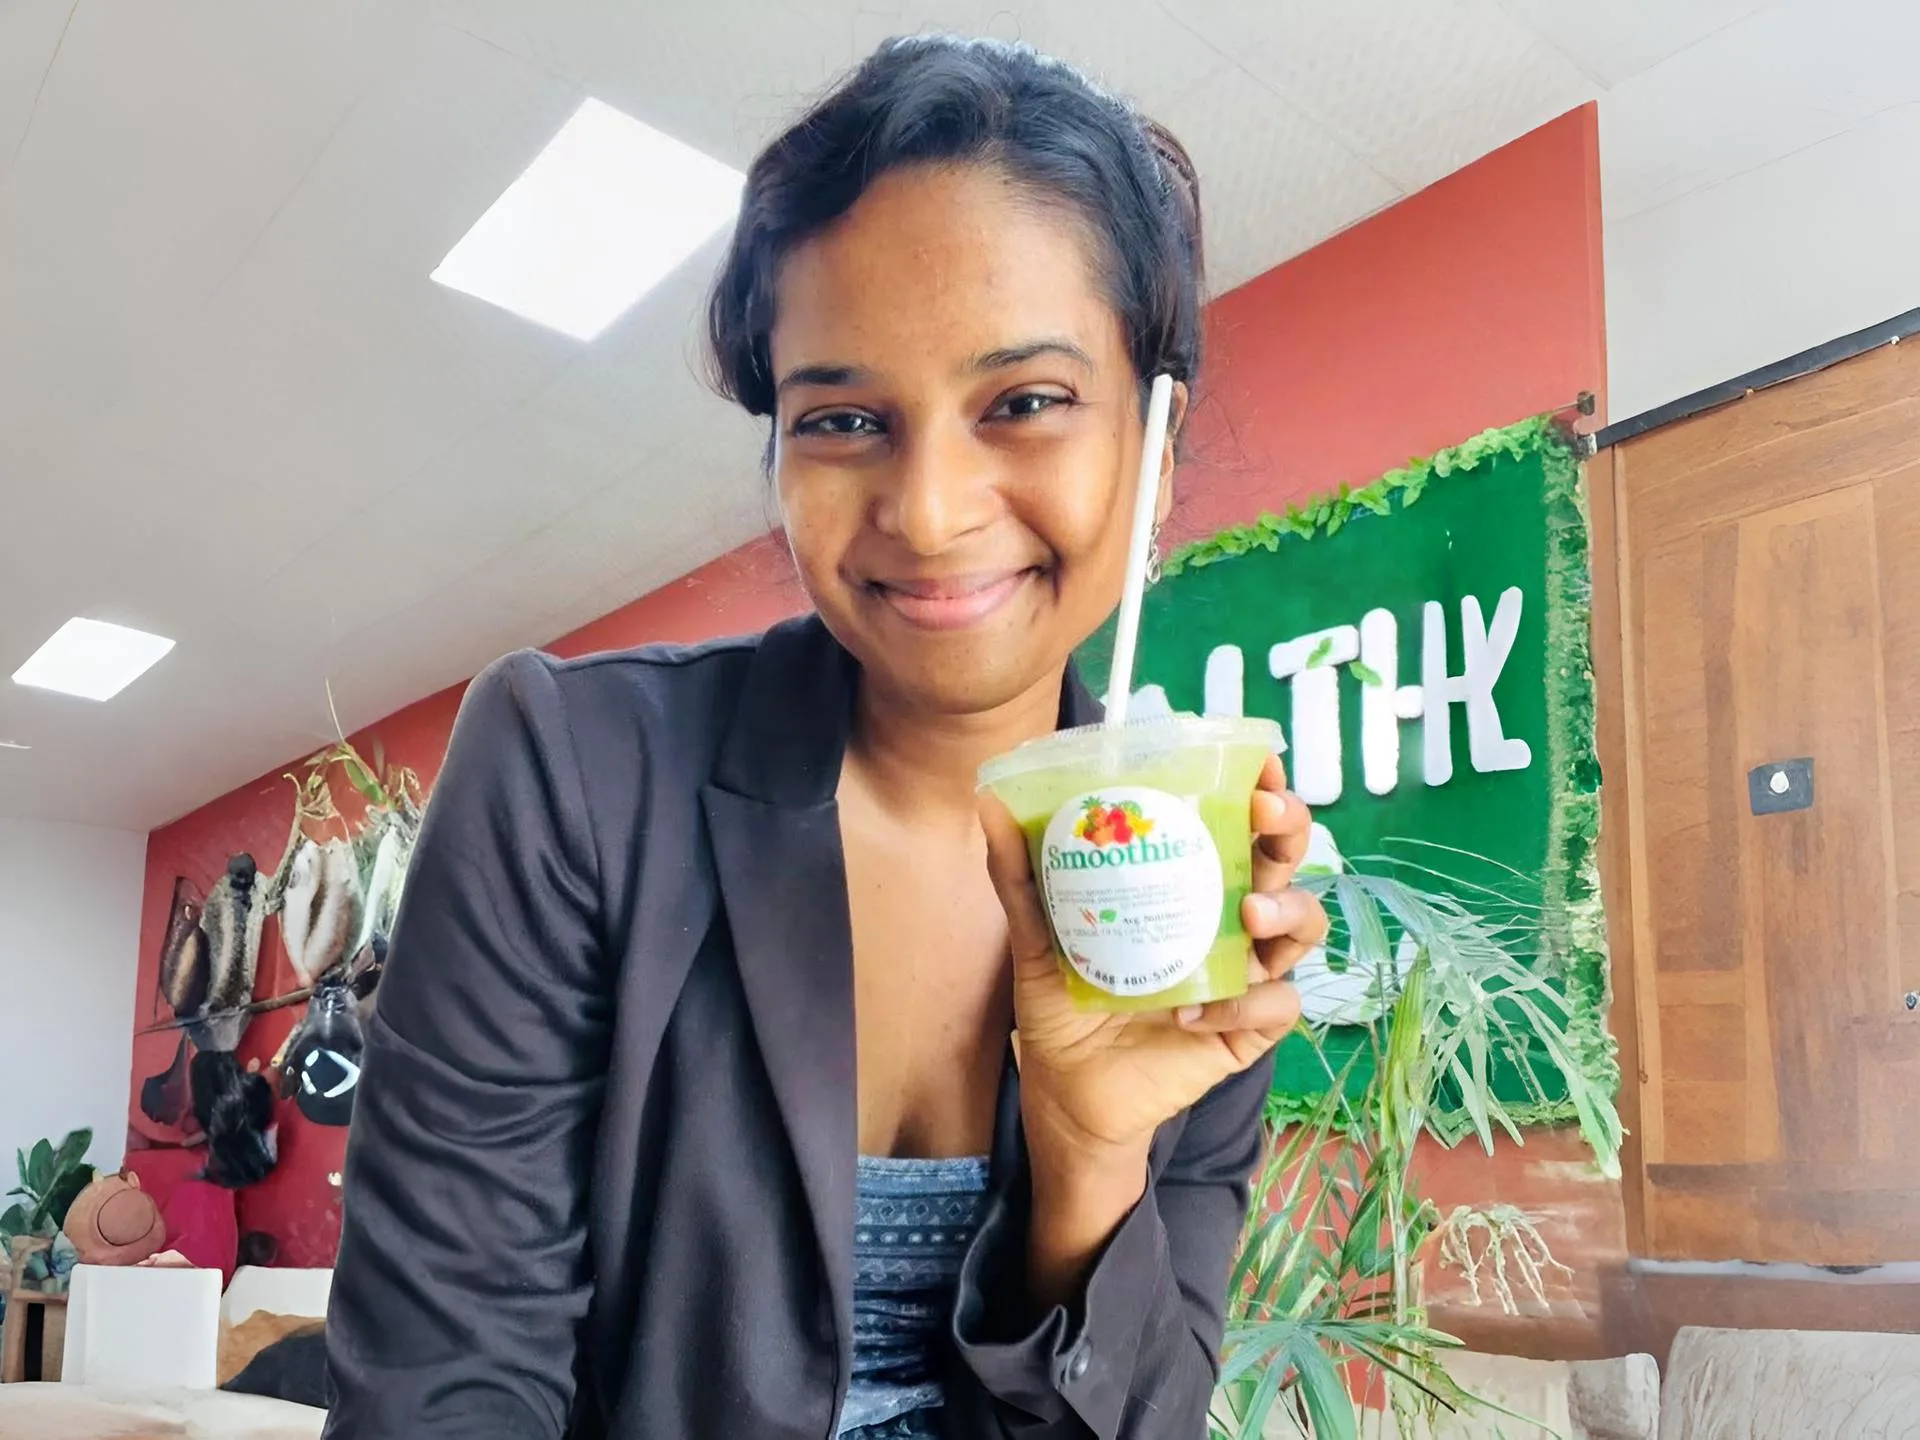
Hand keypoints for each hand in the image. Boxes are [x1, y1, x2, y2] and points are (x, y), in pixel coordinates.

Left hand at [981, 754, 1327, 1166]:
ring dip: (1288, 911)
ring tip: (1247, 914)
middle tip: (1266, 818)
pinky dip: (1246, 1004)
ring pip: (1300, 928)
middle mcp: (1224, 921)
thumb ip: (1021, 876)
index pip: (1239, 826)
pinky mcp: (1246, 1030)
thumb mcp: (1037, 938)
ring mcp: (1241, 974)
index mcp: (1185, 885)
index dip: (1262, 793)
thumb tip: (991, 803)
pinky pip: (1277, 1006)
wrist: (1066, 1093)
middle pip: (1283, 864)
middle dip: (1288, 834)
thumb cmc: (1062, 1006)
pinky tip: (1194, 1013)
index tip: (1260, 769)